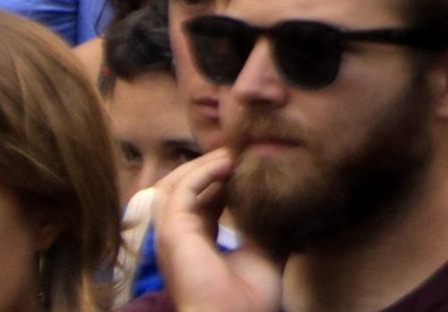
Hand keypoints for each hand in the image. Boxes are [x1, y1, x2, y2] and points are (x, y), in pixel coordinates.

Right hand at [151, 152, 281, 311]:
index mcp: (196, 243)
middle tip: (236, 151)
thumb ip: (260, 223)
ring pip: (172, 185)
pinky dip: (201, 172)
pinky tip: (226, 163)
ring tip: (230, 153)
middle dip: (206, 165)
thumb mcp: (261, 249)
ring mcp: (172, 236)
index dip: (220, 177)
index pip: (200, 200)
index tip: (246, 161)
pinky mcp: (172, 234)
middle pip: (181, 189)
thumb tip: (275, 195)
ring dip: (200, 165)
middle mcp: (180, 238)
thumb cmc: (249, 297)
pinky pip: (179, 191)